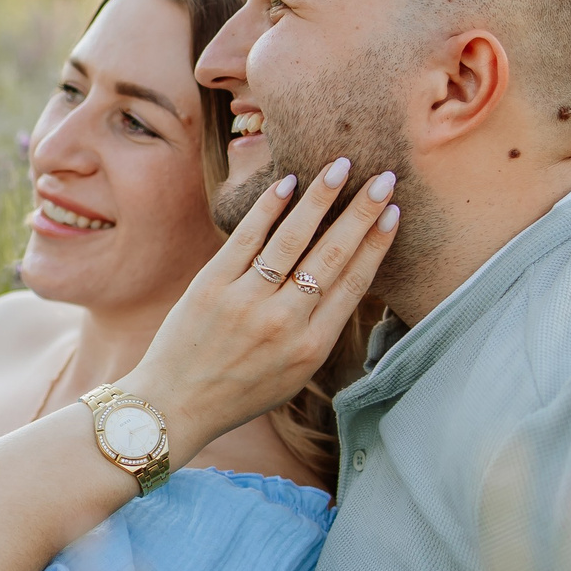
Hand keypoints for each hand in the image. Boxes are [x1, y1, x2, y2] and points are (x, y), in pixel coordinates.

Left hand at [126, 158, 398, 460]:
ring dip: (321, 198)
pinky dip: (269, 207)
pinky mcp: (211, 285)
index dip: (377, 244)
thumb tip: (347, 275)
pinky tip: (289, 183)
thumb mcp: (294, 373)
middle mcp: (283, 323)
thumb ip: (320, 328)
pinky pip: (246, 237)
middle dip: (362, 212)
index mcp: (312, 348)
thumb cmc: (241, 389)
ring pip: (293, 238)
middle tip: (384, 178)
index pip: (354, 283)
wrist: (177, 405)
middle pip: (333, 255)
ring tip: (341, 166)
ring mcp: (246, 301)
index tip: (393, 212)